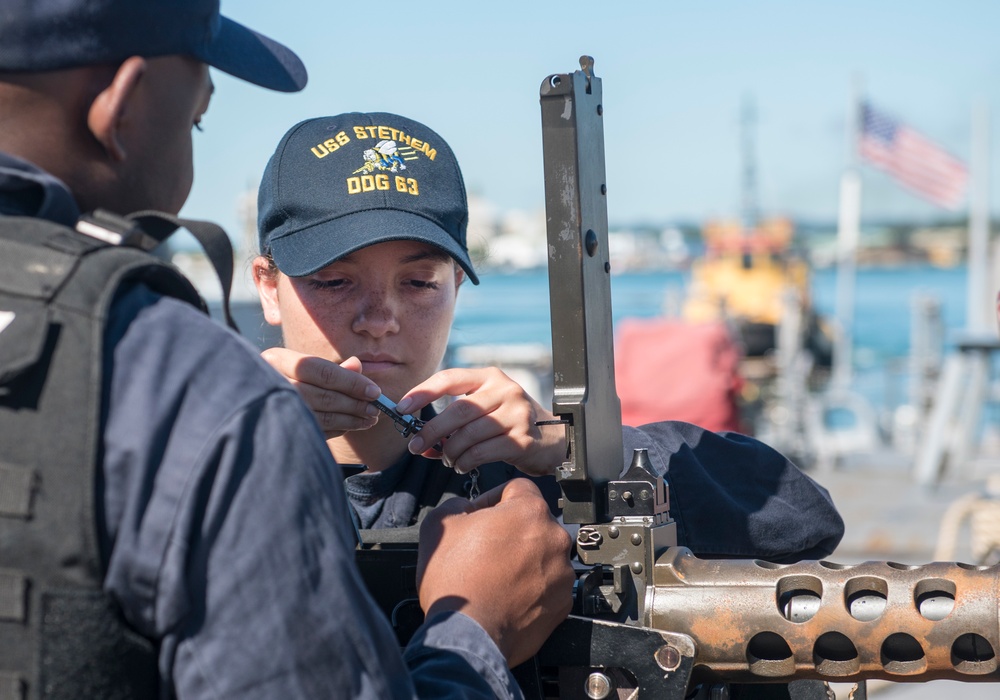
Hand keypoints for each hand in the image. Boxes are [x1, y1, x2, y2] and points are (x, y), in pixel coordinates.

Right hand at [261, 348, 380, 438]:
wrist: (245, 401)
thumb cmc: (281, 378)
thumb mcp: (301, 366)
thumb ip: (330, 368)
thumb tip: (357, 364)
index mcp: (276, 360)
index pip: (319, 369)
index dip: (350, 381)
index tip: (374, 391)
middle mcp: (271, 382)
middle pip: (322, 395)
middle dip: (354, 403)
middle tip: (375, 408)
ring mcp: (271, 408)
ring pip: (320, 415)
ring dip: (350, 419)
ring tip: (369, 419)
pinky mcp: (277, 429)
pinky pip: (315, 430)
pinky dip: (337, 429)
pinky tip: (351, 426)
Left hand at [396, 367, 566, 475]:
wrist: (552, 438)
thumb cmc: (508, 423)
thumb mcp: (483, 412)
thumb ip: (452, 424)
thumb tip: (418, 444)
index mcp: (490, 377)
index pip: (450, 378)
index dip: (422, 392)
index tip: (401, 408)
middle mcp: (505, 391)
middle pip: (458, 411)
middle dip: (431, 431)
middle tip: (415, 445)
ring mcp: (516, 414)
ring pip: (468, 435)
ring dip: (450, 451)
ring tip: (447, 459)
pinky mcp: (522, 439)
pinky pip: (481, 453)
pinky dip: (465, 462)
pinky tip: (462, 465)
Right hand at [416, 479, 573, 666]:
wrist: (467, 636)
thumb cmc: (455, 582)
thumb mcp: (439, 524)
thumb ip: (458, 503)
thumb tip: (467, 506)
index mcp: (529, 511)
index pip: (517, 488)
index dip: (493, 498)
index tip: (481, 514)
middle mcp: (554, 538)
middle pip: (532, 522)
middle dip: (510, 531)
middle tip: (484, 548)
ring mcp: (562, 573)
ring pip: (542, 554)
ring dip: (523, 559)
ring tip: (495, 575)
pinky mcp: (563, 602)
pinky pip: (548, 584)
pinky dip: (531, 586)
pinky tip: (507, 594)